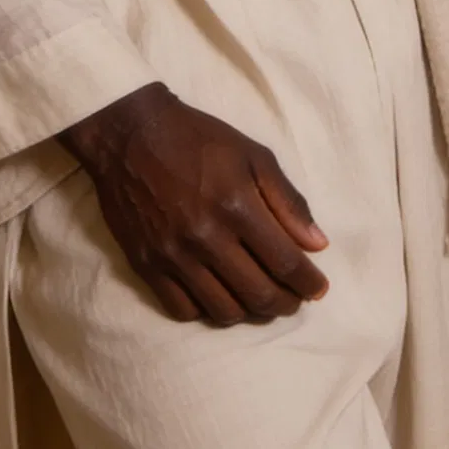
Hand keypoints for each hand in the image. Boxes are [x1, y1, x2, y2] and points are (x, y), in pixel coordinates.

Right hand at [60, 81, 329, 326]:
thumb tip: (318, 245)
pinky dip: (207, 311)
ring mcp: (174, 256)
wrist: (129, 135)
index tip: (318, 290)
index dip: (307, 283)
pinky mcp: (147, 266)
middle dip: (285, 304)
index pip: (284, 263)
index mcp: (237, 206)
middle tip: (293, 300)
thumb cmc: (198, 140)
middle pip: (258, 295)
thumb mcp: (253, 155)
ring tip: (259, 301)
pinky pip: (183, 310)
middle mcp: (206, 237)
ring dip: (250, 313)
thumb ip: (287, 200)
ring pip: (223, 311)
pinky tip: (219, 297)